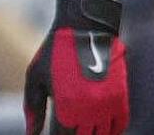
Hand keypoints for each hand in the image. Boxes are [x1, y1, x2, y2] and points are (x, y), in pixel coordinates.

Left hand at [24, 0, 127, 134]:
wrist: (84, 28)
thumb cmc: (54, 52)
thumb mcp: (35, 76)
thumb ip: (33, 106)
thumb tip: (31, 133)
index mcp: (66, 104)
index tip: (53, 131)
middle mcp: (89, 108)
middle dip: (73, 133)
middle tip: (65, 126)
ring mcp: (108, 104)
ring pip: (102, 134)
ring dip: (90, 132)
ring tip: (79, 125)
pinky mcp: (121, 98)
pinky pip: (119, 126)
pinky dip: (109, 129)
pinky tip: (97, 125)